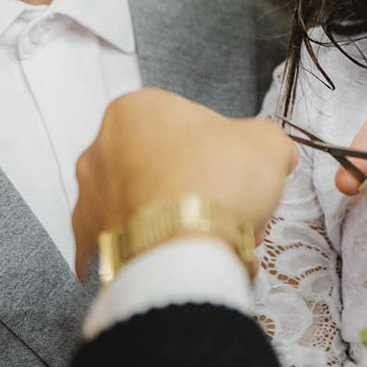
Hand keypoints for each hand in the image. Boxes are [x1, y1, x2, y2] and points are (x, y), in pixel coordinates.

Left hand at [72, 89, 298, 277]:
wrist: (182, 250)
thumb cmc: (216, 183)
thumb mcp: (267, 144)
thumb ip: (269, 141)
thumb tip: (275, 155)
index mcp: (135, 110)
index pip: (185, 123)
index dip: (220, 149)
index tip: (236, 171)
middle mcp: (101, 148)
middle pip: (164, 164)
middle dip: (198, 186)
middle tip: (229, 207)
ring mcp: (91, 196)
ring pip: (146, 204)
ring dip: (177, 218)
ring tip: (213, 239)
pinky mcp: (91, 240)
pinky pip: (129, 241)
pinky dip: (154, 248)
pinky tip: (184, 257)